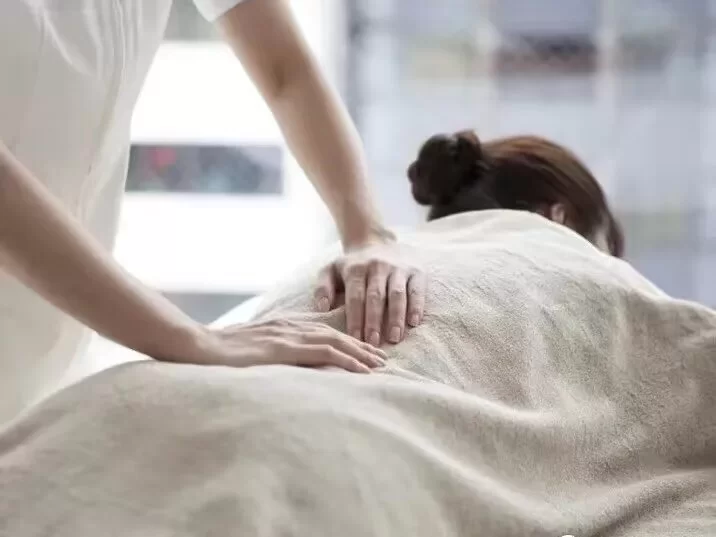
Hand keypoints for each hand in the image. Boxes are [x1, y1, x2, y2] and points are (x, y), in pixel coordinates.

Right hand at [179, 319, 386, 373]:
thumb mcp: (250, 348)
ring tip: (380, 365)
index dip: (348, 340)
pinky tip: (361, 371)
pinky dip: (346, 361)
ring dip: (361, 353)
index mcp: (283, 325)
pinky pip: (323, 354)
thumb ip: (270, 350)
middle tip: (382, 359)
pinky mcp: (284, 349)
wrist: (197, 346)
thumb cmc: (218, 351)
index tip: (365, 351)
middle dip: (361, 345)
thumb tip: (282, 362)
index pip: (324, 331)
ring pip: (335, 342)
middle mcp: (291, 326)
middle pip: (336, 334)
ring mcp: (288, 336)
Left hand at [313, 244, 426, 345]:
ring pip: (397, 294)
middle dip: (374, 321)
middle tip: (373, 343)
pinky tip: (414, 323)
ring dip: (396, 317)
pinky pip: (417, 290)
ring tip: (394, 337)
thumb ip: (323, 288)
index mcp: (355, 269)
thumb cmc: (352, 265)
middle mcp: (377, 267)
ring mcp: (398, 268)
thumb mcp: (331, 270)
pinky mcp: (416, 271)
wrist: (376, 241)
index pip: (355, 297)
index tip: (355, 340)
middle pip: (376, 297)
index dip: (355, 319)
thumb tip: (322, 308)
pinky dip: (416, 306)